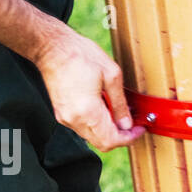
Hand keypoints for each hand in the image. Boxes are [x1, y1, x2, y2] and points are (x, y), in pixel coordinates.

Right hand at [33, 25, 145, 151]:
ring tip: (119, 115)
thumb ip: (120, 104)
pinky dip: (97, 125)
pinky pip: (83, 128)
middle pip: (102, 143)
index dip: (129, 138)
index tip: (139, 129)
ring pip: (93, 137)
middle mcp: (74, 119)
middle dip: (120, 137)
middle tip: (132, 125)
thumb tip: (127, 123)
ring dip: (109, 131)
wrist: (51, 47)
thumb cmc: (79, 55)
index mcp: (87, 111)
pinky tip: (104, 110)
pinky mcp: (61, 113)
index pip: (112, 140)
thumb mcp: (111, 75)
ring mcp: (65, 117)